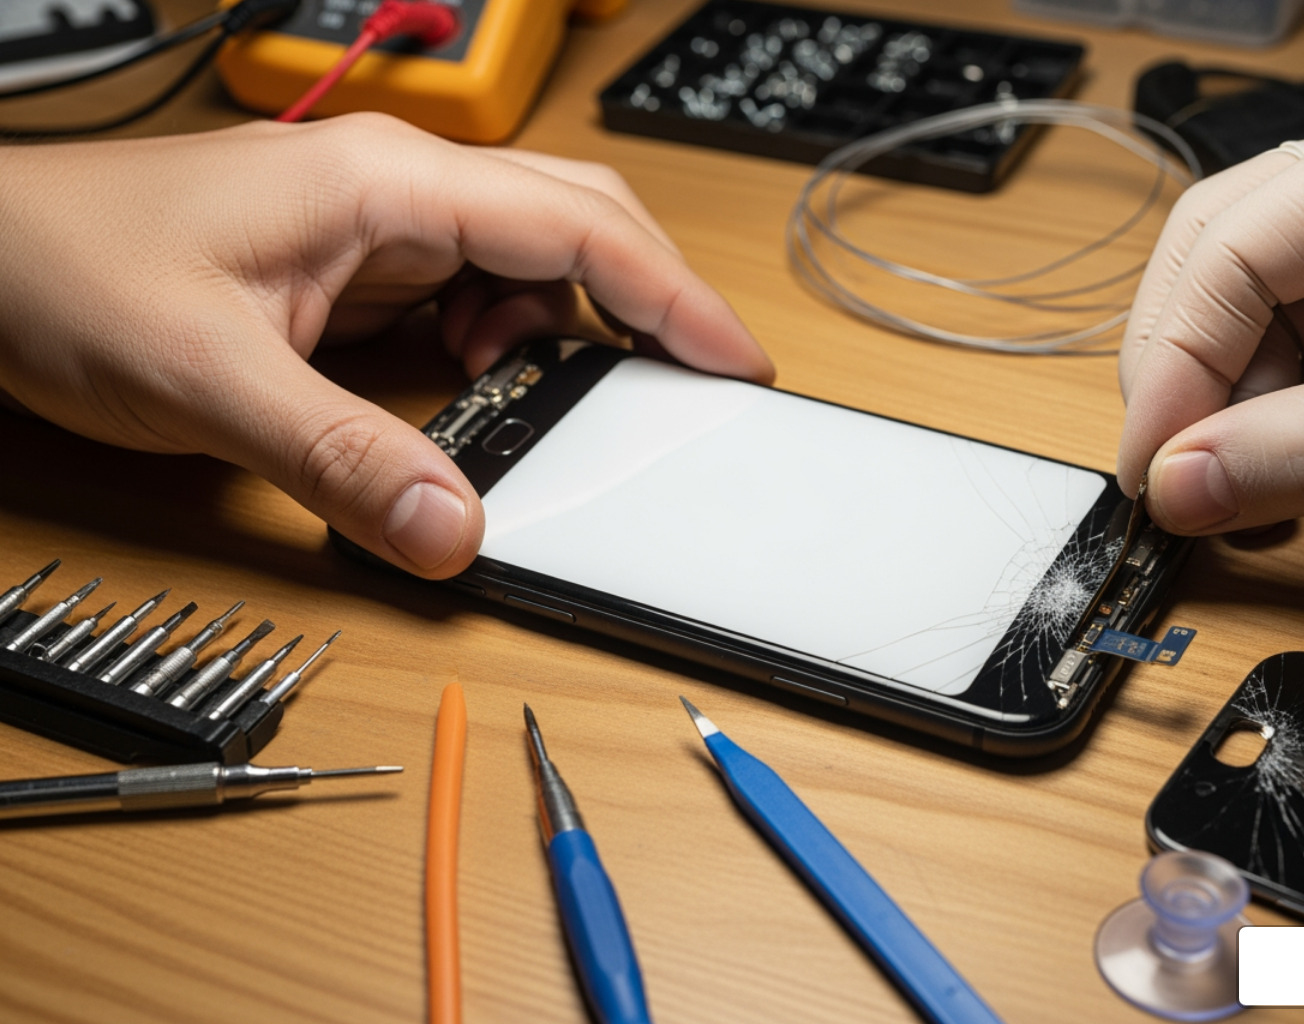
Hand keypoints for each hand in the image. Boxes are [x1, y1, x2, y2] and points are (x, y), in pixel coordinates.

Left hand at [0, 114, 772, 576]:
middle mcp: (398, 197)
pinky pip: (470, 308)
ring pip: (528, 273)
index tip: (734, 363)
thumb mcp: (208, 379)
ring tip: (531, 417)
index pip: (579, 230)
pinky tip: (467, 401)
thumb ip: (340, 460)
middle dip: (641, 309)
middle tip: (683, 392)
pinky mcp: (359, 273)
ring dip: (554, 347)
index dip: (673, 298)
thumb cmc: (64, 269)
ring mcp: (381, 232)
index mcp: (386, 187)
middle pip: (577, 231)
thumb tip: (457, 532)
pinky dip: (498, 361)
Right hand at [1117, 73, 1303, 533]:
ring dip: (1247, 425)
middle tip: (1180, 481)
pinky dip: (1300, 438)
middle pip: (1231, 272)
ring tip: (1258, 503)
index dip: (1176, 361)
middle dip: (1197, 385)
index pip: (1237, 245)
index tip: (1154, 467)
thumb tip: (1180, 489)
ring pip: (1268, 329)